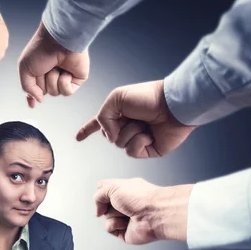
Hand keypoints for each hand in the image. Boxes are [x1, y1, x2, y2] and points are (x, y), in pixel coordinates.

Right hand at [18, 22, 88, 106]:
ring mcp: (65, 77)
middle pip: (44, 93)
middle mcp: (52, 74)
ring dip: (52, 80)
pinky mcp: (77, 79)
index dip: (32, 97)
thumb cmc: (40, 49)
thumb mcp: (24, 69)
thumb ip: (27, 87)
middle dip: (42, 82)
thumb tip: (38, 100)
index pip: (35, 89)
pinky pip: (67, 92)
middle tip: (44, 68)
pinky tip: (65, 72)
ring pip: (55, 93)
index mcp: (39, 71)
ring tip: (55, 67)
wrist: (58, 40)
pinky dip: (64, 83)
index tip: (32, 105)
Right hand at [76, 80, 195, 157]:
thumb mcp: (116, 98)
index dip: (87, 130)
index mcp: (119, 113)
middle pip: (108, 137)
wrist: (173, 106)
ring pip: (120, 145)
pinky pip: (132, 152)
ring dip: (130, 132)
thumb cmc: (148, 97)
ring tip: (145, 123)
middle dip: (117, 127)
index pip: (98, 124)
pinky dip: (139, 142)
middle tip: (135, 116)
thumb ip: (102, 117)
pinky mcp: (148, 150)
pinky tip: (151, 134)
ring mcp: (137, 139)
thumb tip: (109, 138)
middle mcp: (127, 127)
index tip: (77, 137)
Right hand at [95, 178, 192, 243]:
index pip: (105, 189)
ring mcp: (125, 218)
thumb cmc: (141, 198)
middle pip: (103, 204)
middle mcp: (125, 204)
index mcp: (124, 190)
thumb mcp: (113, 187)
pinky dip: (115, 224)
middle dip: (108, 204)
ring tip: (126, 213)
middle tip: (120, 203)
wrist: (155, 214)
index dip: (102, 191)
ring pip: (105, 217)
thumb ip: (99, 195)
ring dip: (113, 214)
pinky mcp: (124, 232)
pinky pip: (109, 228)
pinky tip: (126, 222)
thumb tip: (98, 210)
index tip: (105, 191)